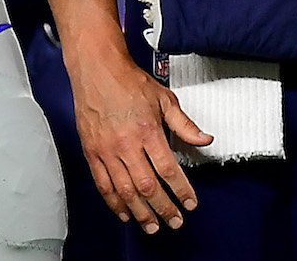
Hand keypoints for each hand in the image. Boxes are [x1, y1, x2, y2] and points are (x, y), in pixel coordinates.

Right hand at [64, 35, 210, 234]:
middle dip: (163, 208)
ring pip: (124, 190)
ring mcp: (106, 150)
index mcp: (147, 130)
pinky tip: (125, 213)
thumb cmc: (129, 82)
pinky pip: (103, 184)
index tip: (189, 202)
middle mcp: (126, 144)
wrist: (97, 70)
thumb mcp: (164, 99)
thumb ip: (184, 125)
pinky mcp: (92, 153)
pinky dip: (114, 203)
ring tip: (152, 225)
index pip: (168, 169)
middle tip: (174, 221)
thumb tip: (204, 139)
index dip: (180, 190)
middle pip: (147, 186)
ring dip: (140, 212)